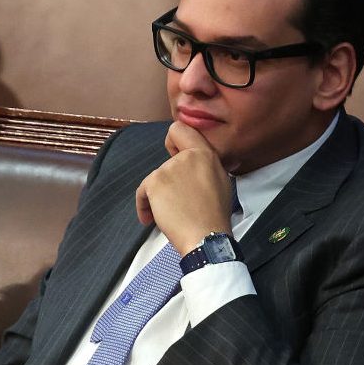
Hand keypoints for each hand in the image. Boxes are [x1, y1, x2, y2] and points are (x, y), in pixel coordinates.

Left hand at [136, 121, 232, 255]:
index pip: (180, 128)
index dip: (174, 142)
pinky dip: (144, 206)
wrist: (206, 236)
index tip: (176, 156)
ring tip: (172, 213)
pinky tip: (153, 218)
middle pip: (166, 163)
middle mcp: (186, 156)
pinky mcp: (154, 183)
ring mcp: (169, 168)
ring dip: (159, 197)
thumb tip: (197, 160)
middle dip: (169, 181)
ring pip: (155, 180)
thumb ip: (206, 164)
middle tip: (180, 199)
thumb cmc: (214, 215)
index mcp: (205, 153)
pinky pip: (142, 193)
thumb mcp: (221, 180)